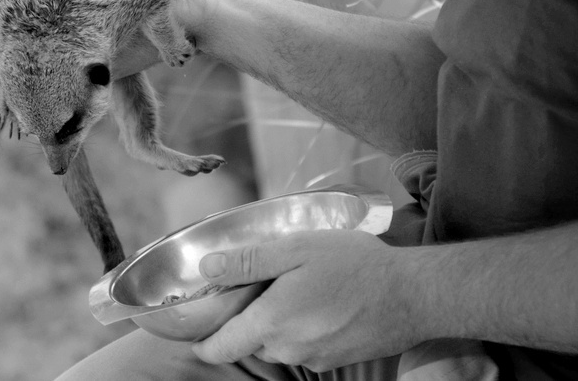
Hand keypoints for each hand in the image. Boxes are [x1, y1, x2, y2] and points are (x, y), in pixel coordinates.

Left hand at [191, 230, 423, 371]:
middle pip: (251, 342)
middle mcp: (289, 348)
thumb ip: (248, 262)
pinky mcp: (336, 360)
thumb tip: (208, 267)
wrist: (413, 294)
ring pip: (279, 344)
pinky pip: (305, 347)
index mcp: (272, 322)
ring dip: (278, 323)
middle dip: (249, 320)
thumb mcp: (296, 249)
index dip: (204, 343)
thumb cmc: (354, 266)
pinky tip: (321, 302)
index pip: (221, 347)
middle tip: (261, 288)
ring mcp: (315, 359)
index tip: (196, 337)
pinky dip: (303, 329)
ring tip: (296, 290)